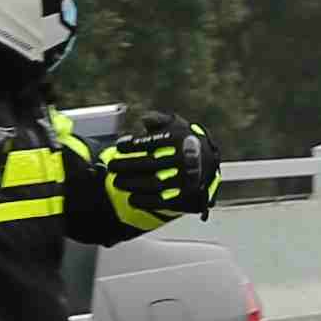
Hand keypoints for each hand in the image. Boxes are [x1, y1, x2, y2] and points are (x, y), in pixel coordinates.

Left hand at [103, 114, 224, 218]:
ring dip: (130, 183)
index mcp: (180, 140)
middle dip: (125, 165)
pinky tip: (131, 198)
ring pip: (152, 183)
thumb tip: (143, 119)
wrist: (208, 167)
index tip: (119, 146)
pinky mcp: (184, 197)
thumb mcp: (178, 126)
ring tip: (117, 181)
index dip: (132, 144)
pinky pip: (161, 201)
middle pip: (148, 164)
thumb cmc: (186, 143)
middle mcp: (184, 159)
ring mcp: (185, 180)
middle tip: (112, 166)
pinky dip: (143, 201)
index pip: (152, 142)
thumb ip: (159, 120)